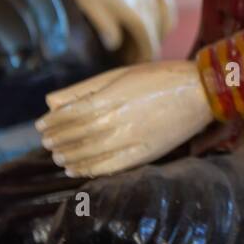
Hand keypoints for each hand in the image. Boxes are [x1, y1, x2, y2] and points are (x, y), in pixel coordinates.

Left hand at [37, 61, 212, 176]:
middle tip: (46, 141)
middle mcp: (120, 118)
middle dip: (57, 139)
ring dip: (68, 156)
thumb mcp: (122, 73)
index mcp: (114, 95)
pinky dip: (88, 169)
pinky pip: (109, 166)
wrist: (202, 91)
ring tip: (57, 156)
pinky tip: (75, 169)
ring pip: (89, 152)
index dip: (53, 121)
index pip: (72, 114)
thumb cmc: (162, 76)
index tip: (41, 124)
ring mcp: (133, 138)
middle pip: (77, 134)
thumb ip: (85, 88)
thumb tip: (51, 101)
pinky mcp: (145, 153)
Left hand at [62, 0, 175, 61]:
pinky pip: (166, 1)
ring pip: (165, 18)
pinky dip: (167, 15)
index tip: (136, 68)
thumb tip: (114, 46)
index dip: (145, 58)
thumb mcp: (88, 3)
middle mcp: (147, 2)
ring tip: (146, 42)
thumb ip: (105, 26)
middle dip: (149, 49)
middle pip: (157, 32)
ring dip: (158, 33)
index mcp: (134, 11)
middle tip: (132, 60)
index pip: (149, 41)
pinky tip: (161, 18)